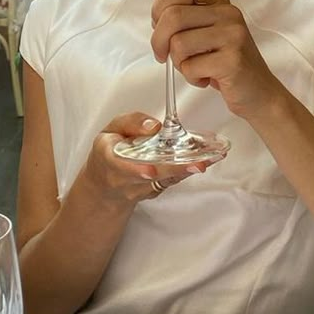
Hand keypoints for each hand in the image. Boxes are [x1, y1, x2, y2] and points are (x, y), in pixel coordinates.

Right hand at [81, 112, 210, 205]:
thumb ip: (130, 123)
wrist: (105, 186)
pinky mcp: (155, 191)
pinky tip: (207, 160)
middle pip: (152, 176)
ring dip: (188, 170)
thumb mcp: (111, 130)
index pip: (121, 166)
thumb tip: (152, 125)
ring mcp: (141, 188)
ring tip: (208, 159)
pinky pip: (173, 180)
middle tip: (197, 164)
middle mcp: (125, 179)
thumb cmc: (110, 152)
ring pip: (166, 180)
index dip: (136, 170)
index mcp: (110, 159)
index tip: (151, 170)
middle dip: (176, 170)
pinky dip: (189, 170)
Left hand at [151, 0, 284, 118]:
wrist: (259, 92)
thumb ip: (182, 12)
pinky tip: (206, 79)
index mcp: (219, 2)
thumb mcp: (204, 33)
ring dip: (179, 63)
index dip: (159, 10)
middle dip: (159, 40)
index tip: (160, 30)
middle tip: (163, 56)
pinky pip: (191, 67)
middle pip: (173, 16)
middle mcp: (228, 13)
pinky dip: (192, 77)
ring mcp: (233, 35)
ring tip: (195, 69)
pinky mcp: (232, 60)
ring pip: (179, 43)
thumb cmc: (227, 63)